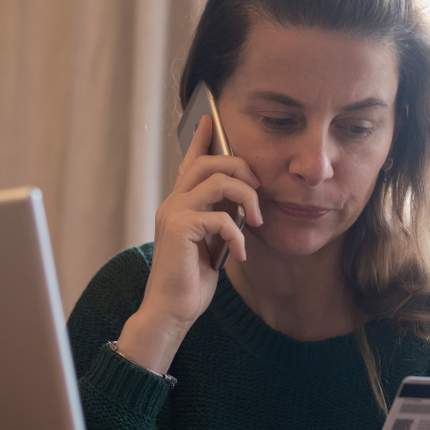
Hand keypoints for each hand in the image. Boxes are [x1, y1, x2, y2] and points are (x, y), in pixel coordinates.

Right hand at [115, 115, 262, 372]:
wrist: (171, 310)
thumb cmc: (190, 281)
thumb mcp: (210, 244)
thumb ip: (218, 219)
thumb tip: (241, 201)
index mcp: (179, 204)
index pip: (190, 163)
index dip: (201, 140)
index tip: (211, 119)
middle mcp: (172, 203)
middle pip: (208, 162)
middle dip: (240, 168)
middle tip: (258, 190)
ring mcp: (174, 213)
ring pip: (216, 180)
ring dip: (246, 197)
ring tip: (255, 221)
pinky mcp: (180, 229)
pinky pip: (220, 217)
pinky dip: (237, 235)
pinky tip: (240, 254)